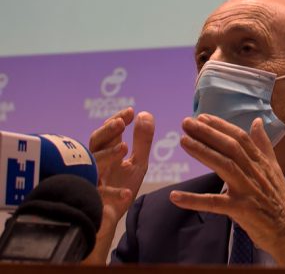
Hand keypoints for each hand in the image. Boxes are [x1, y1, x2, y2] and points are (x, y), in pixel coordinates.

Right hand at [88, 107, 154, 221]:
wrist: (109, 218)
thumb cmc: (121, 186)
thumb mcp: (137, 162)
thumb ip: (142, 140)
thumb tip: (145, 113)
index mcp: (107, 153)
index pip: (109, 131)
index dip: (118, 119)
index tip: (131, 111)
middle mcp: (96, 164)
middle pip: (95, 142)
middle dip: (107, 131)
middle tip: (121, 122)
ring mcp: (92, 181)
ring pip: (93, 165)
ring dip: (108, 155)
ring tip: (124, 148)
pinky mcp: (92, 201)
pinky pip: (100, 196)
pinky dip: (113, 194)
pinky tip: (126, 193)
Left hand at [169, 115, 284, 266]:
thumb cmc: (278, 200)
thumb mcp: (274, 168)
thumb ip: (264, 145)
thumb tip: (257, 122)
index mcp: (261, 161)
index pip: (240, 137)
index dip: (221, 126)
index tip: (202, 117)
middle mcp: (254, 172)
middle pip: (230, 147)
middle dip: (208, 133)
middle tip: (187, 123)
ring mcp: (247, 190)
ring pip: (224, 166)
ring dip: (203, 152)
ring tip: (183, 141)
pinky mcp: (241, 209)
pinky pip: (214, 203)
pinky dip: (195, 200)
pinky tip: (176, 196)